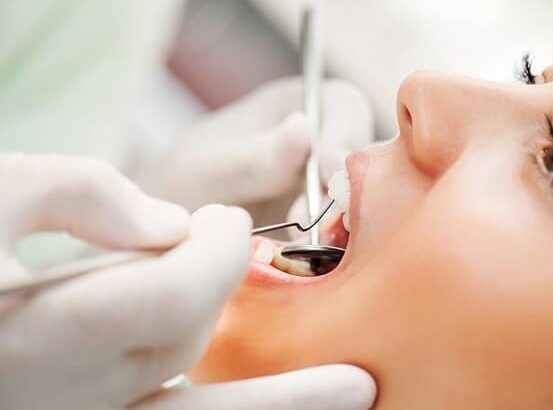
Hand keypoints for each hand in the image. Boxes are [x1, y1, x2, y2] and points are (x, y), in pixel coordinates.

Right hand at [0, 154, 375, 409]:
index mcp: (36, 332)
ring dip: (280, 400)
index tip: (219, 219)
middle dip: (222, 285)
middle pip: (189, 339)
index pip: (175, 290)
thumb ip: (76, 193)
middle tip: (231, 244)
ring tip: (358, 394)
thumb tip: (169, 223)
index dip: (216, 247)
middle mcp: (61, 395)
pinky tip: (312, 407)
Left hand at [135, 77, 373, 227]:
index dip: (345, 138)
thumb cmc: (175, 190)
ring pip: (363, 198)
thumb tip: (304, 132)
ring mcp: (323, 185)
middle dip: (347, 191)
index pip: (343, 105)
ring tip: (305, 250)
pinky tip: (308, 263)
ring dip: (342, 226)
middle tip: (315, 228)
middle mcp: (316, 142)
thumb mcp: (205, 171)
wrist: (165, 238)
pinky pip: (347, 233)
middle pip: (365, 154)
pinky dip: (334, 249)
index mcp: (291, 106)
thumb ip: (254, 158)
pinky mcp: (323, 226)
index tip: (328, 180)